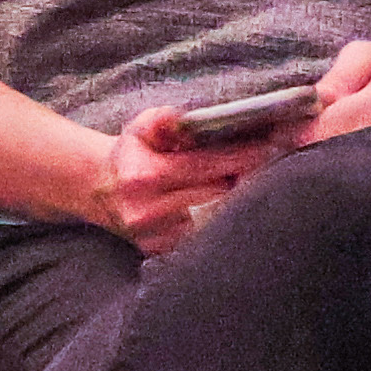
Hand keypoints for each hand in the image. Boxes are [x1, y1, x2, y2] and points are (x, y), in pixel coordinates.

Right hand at [80, 106, 282, 255]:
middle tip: (267, 161)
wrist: (103, 191)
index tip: (267, 146)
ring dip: (235, 200)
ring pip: (215, 218)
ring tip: (249, 182)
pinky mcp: (162, 253)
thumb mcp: (139, 128)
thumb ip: (161, 119)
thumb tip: (182, 117)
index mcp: (142, 176)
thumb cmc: (132, 155)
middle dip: (243, 177)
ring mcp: (156, 236)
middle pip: (216, 193)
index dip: (239, 156)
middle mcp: (147, 211)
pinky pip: (203, 237)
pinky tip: (228, 208)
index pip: (203, 165)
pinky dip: (219, 221)